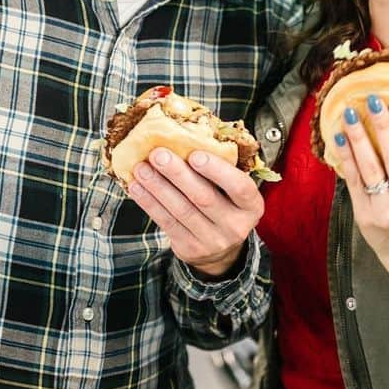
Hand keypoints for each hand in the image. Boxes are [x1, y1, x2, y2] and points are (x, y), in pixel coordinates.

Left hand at [126, 148, 263, 277]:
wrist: (220, 251)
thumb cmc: (224, 206)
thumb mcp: (233, 192)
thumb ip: (220, 170)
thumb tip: (184, 137)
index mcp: (251, 206)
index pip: (239, 187)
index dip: (217, 170)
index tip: (195, 154)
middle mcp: (236, 226)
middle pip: (204, 197)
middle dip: (178, 174)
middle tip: (158, 154)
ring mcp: (212, 241)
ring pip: (181, 210)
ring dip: (158, 187)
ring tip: (141, 168)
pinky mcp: (190, 249)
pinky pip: (167, 223)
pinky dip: (149, 203)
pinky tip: (137, 187)